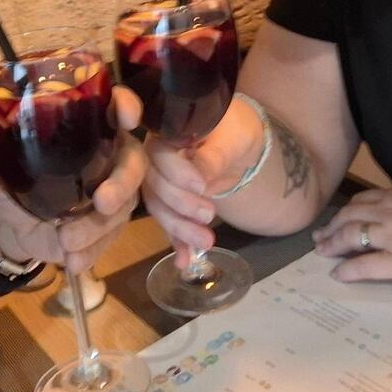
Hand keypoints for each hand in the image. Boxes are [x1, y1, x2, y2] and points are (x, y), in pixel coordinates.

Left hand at [0, 86, 144, 273]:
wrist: (11, 221)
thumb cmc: (14, 178)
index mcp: (86, 130)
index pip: (114, 107)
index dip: (125, 106)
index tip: (126, 115)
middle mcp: (107, 158)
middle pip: (133, 163)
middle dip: (122, 183)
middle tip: (102, 201)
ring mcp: (111, 195)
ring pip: (121, 208)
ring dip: (96, 227)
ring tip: (66, 240)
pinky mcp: (106, 228)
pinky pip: (108, 240)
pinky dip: (91, 251)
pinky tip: (72, 261)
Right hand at [142, 97, 265, 267]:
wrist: (237, 143)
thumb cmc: (234, 130)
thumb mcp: (231, 139)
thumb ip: (213, 156)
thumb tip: (199, 177)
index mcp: (166, 133)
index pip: (158, 154)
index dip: (175, 173)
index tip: (202, 186)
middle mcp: (154, 158)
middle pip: (154, 185)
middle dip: (180, 205)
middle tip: (209, 215)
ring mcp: (160, 182)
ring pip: (158, 208)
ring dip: (179, 229)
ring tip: (207, 243)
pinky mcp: (170, 203)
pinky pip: (169, 222)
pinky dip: (177, 242)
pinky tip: (185, 261)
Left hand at [313, 187, 391, 289]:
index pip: (365, 199)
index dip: (348, 209)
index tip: (339, 217)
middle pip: (351, 215)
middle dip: (332, 225)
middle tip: (320, 236)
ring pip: (352, 236)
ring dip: (332, 244)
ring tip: (322, 252)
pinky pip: (364, 266)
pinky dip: (347, 270)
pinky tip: (337, 275)